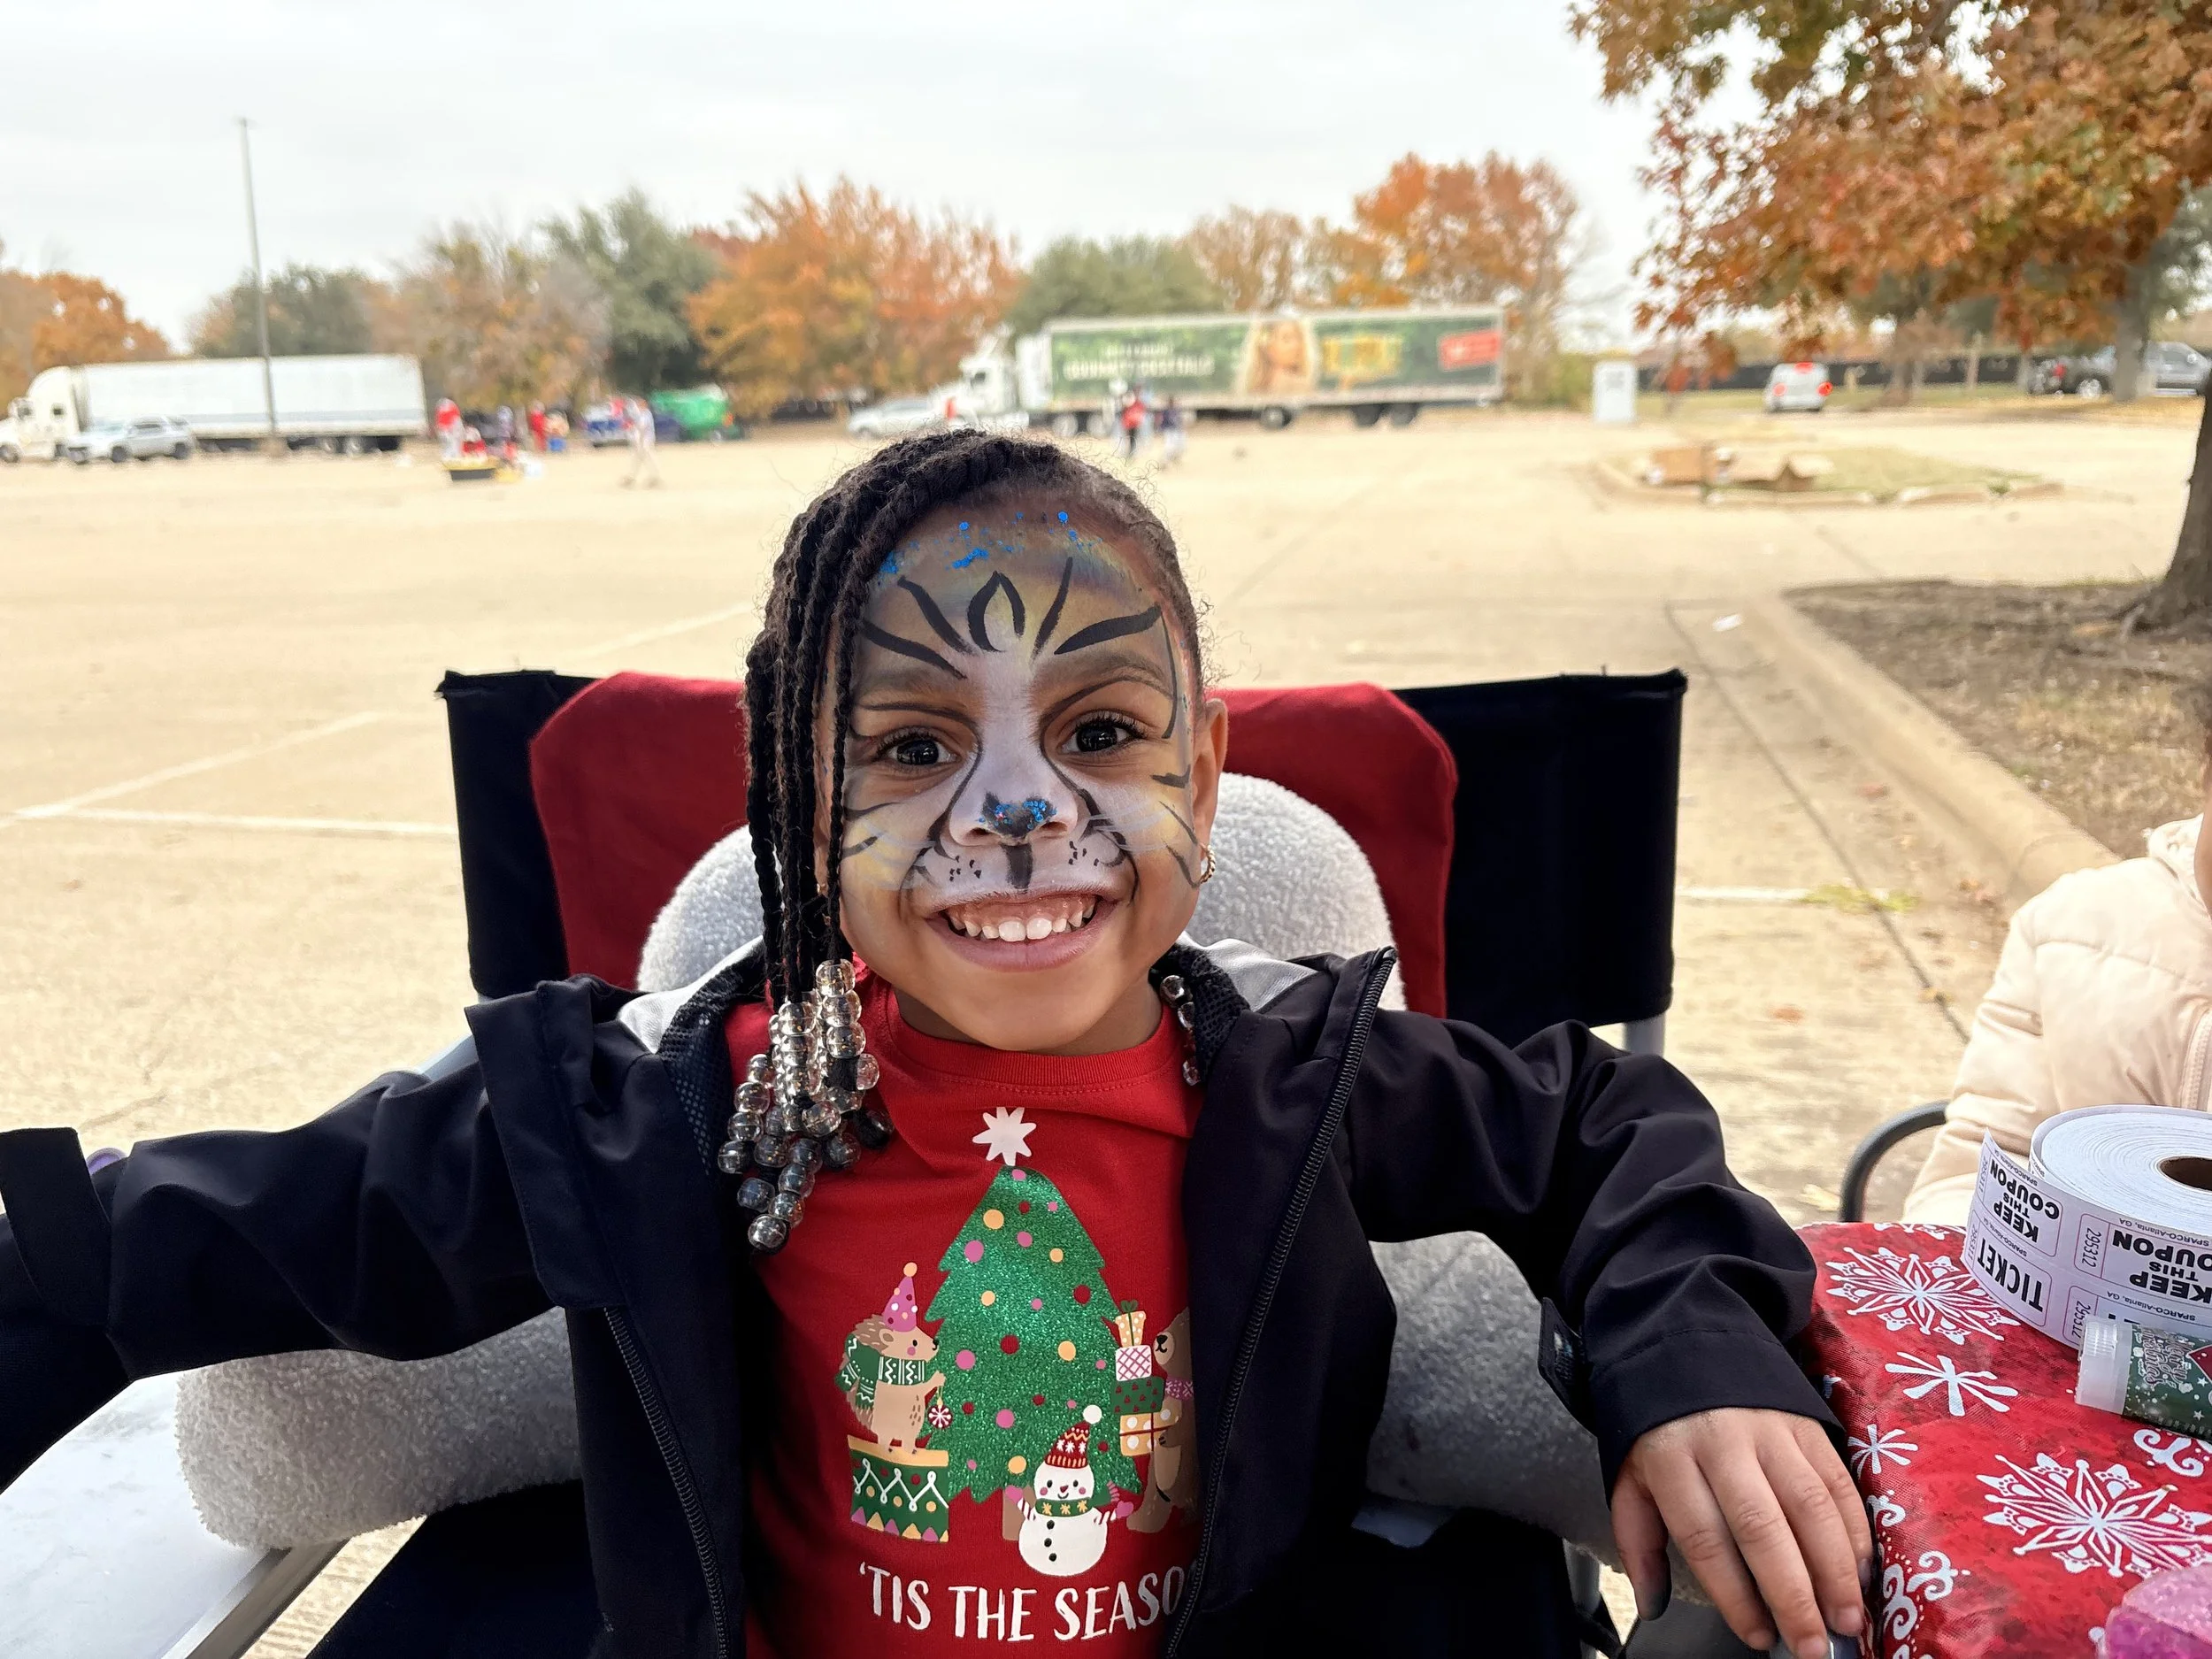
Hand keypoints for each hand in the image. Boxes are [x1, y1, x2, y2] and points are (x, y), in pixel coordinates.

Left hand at [1612, 1407, 1870, 1658]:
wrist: (1682, 1341)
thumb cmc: (1657, 1426)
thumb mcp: (1630, 1475)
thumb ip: (1640, 1542)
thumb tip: (1653, 1605)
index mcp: (1672, 1459)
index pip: (1706, 1537)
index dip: (1735, 1594)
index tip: (1758, 1637)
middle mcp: (1723, 1443)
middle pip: (1763, 1526)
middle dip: (1793, 1595)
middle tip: (1813, 1646)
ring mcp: (1770, 1429)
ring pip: (1811, 1506)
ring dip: (1835, 1570)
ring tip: (1846, 1619)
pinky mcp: (1807, 1423)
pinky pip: (1839, 1482)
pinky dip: (1855, 1533)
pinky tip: (1859, 1572)